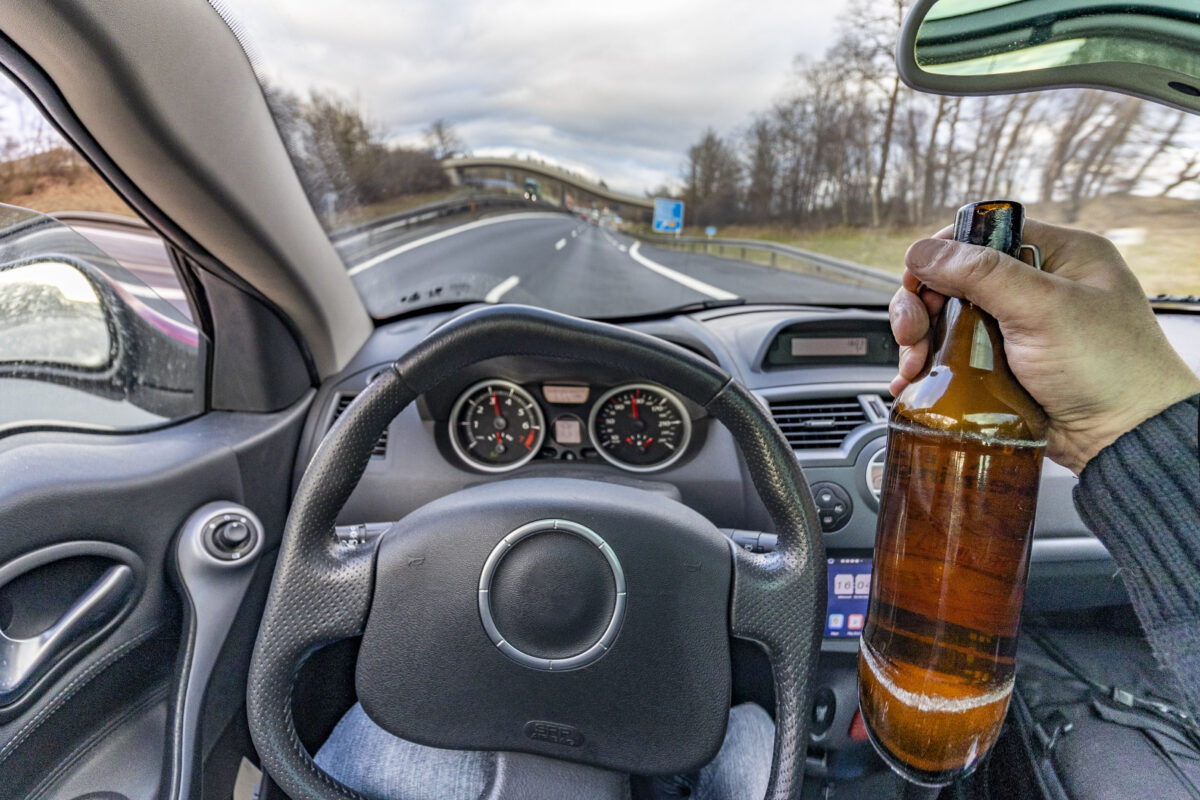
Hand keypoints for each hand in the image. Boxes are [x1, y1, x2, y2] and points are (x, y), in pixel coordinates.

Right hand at [889, 218, 1199, 473]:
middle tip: (912, 333)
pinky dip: (930, 364)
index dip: (942, 255)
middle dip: (923, 304)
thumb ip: (982, 274)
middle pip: (955, 277)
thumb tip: (924, 250)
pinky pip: (954, 353)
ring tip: (914, 365)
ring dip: (922, 338)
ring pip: (948, 317)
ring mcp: (1018, 326)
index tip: (916, 283)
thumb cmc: (1110, 369)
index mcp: (1060, 255)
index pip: (983, 234)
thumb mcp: (1044, 310)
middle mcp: (1037, 285)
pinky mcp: (1003, 363)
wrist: (1124, 439)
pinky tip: (914, 379)